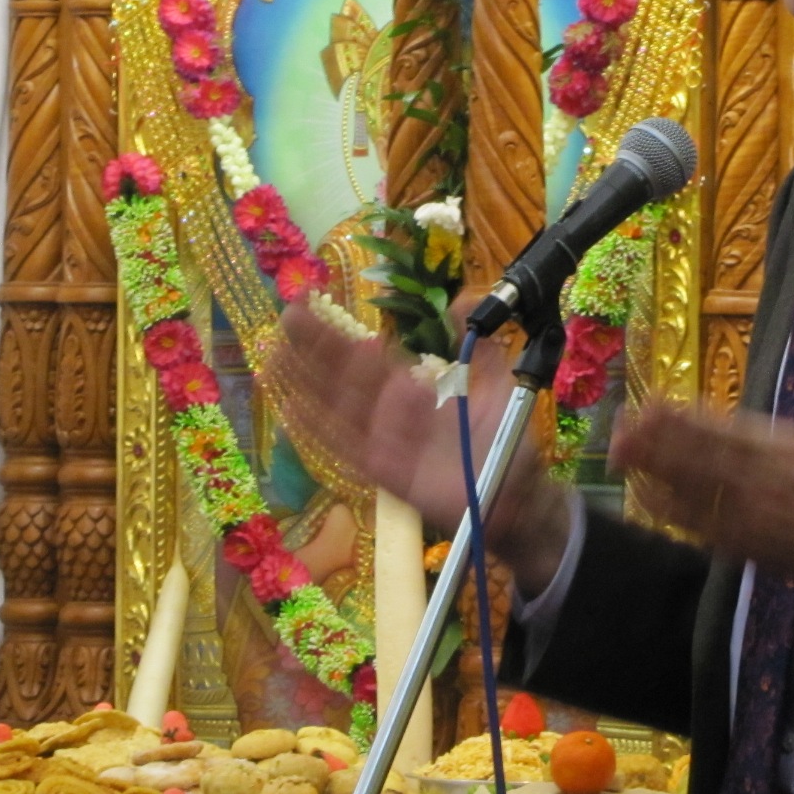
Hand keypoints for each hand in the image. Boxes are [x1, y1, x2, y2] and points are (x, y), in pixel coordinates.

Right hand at [265, 302, 574, 594]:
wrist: (517, 495)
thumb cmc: (503, 441)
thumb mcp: (496, 382)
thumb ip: (478, 344)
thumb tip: (463, 298)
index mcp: (411, 390)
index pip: (367, 356)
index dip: (339, 333)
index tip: (315, 307)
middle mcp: (390, 413)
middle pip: (344, 375)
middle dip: (316, 346)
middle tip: (288, 314)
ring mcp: (384, 441)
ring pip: (336, 406)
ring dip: (306, 381)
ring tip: (276, 352)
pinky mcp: (383, 470)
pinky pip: (344, 447)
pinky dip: (316, 429)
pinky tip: (290, 407)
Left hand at [611, 314, 793, 609]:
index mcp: (774, 448)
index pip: (718, 429)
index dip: (682, 418)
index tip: (653, 402)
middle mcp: (750, 481)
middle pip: (691, 458)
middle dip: (654, 440)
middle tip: (621, 423)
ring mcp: (738, 514)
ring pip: (684, 489)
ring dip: (650, 469)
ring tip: (618, 450)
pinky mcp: (733, 541)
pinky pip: (690, 524)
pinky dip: (663, 507)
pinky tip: (640, 491)